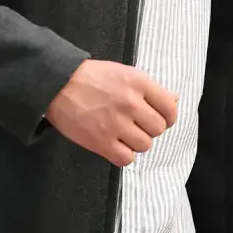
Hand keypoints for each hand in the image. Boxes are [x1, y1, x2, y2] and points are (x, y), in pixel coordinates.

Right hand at [45, 60, 177, 167]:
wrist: (57, 85)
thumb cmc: (91, 77)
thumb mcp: (124, 73)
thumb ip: (150, 88)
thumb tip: (175, 100)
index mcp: (138, 83)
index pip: (170, 107)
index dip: (167, 116)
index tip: (158, 118)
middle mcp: (130, 103)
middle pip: (158, 128)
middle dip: (148, 128)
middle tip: (135, 124)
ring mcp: (116, 124)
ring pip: (145, 145)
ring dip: (136, 142)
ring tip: (122, 133)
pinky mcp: (101, 142)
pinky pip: (127, 159)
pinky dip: (123, 154)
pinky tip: (114, 144)